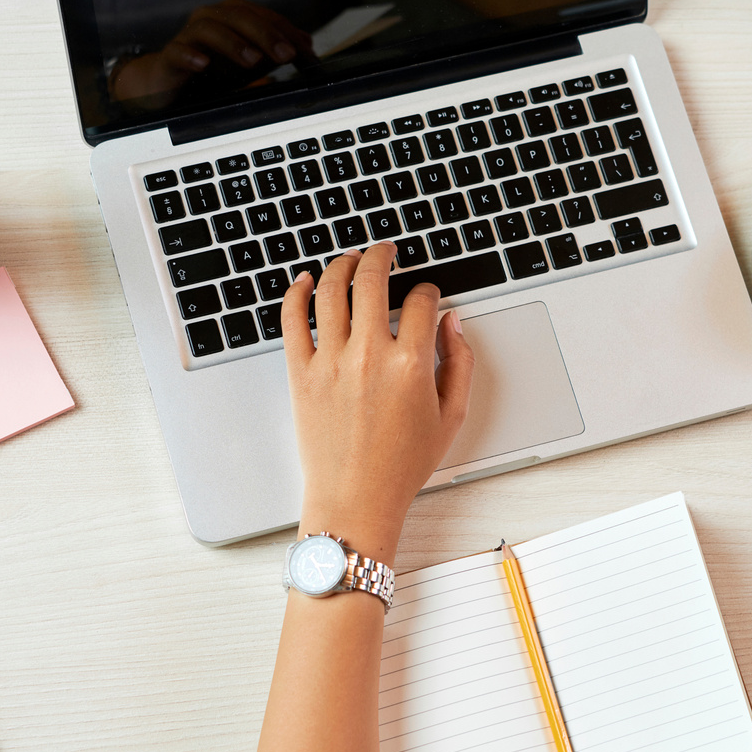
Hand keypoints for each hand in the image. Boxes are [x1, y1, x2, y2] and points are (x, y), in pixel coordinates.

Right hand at [111, 0, 314, 100]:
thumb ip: (276, 52)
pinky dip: (191, 55)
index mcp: (232, 16)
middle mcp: (210, 18)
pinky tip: (203, 64)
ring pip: (210, 28)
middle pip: (239, 16)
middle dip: (266, 35)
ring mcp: (188, 36)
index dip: (286, 32)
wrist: (172, 85)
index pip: (263, 16)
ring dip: (234, 43)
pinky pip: (178, 51)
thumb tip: (308, 46)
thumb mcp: (252, 61)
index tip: (305, 51)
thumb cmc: (215, 69)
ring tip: (253, 60)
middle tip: (286, 55)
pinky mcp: (170, 57)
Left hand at [282, 244, 474, 560]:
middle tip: (385, 251)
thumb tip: (452, 324)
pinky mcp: (301, 373)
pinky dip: (298, 292)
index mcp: (410, 364)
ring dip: (343, 264)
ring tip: (350, 259)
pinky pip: (293, 319)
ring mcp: (330, 361)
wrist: (355, 499)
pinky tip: (306, 281)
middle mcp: (368, 355)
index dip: (428, 291)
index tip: (426, 296)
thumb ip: (459, 364)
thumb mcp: (450, 417)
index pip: (421, 301)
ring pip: (332, 290)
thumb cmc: (401, 466)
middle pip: (372, 279)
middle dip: (382, 256)